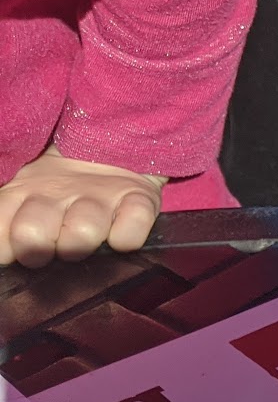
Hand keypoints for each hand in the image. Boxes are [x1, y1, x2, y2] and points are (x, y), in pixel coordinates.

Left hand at [0, 151, 162, 267]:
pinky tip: (120, 237)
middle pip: (32, 233)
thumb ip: (9, 221)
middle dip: (39, 251)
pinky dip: (127, 238)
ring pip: (83, 231)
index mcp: (22, 193)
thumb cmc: (65, 189)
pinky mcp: (138, 198)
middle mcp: (55, 194)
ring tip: (87, 242)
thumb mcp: (26, 195)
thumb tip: (4, 251)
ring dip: (83, 245)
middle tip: (52, 250)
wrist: (117, 147)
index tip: (14, 254)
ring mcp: (99, 197)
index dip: (4, 248)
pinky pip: (132, 225)